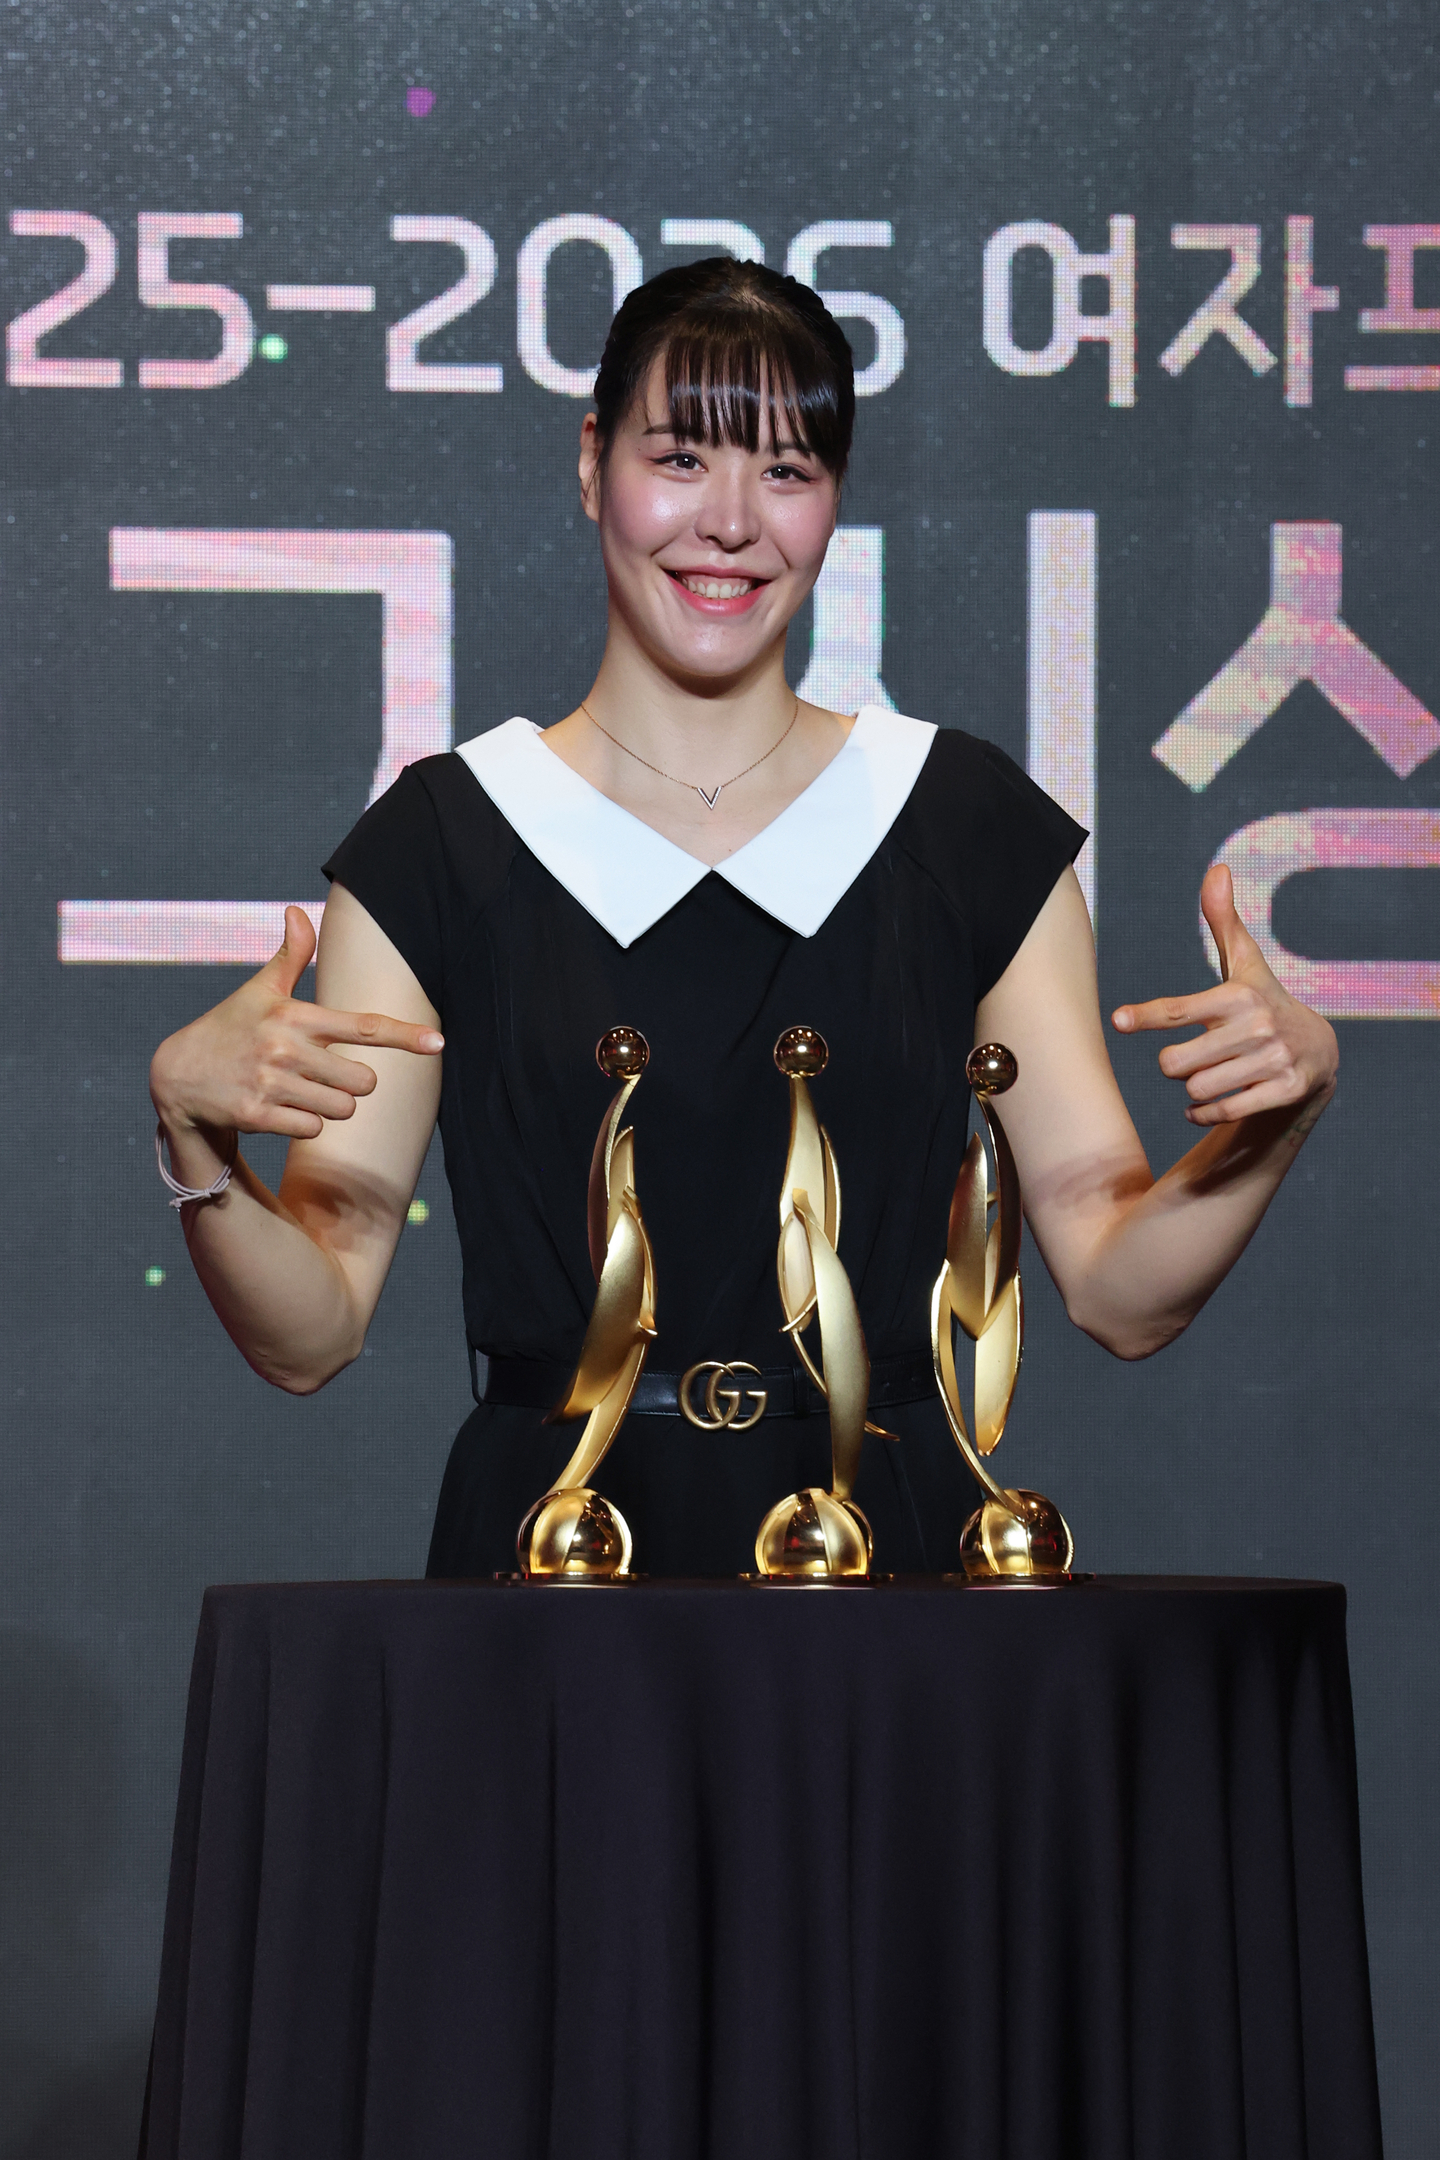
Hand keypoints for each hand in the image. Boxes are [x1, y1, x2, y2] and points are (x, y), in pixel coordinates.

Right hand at [150, 905, 443, 1144]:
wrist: (177, 1075)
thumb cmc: (230, 1029)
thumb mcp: (258, 991)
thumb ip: (290, 956)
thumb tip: (298, 909)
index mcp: (295, 1015)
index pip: (363, 1025)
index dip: (405, 1035)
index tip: (439, 1042)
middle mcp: (286, 1048)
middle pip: (364, 1082)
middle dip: (355, 1085)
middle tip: (326, 1076)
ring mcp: (272, 1083)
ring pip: (342, 1110)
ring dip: (331, 1107)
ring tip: (300, 1091)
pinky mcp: (258, 1115)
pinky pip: (313, 1130)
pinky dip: (306, 1124)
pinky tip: (280, 1110)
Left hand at [1111, 865, 1337, 1126]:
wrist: (1319, 1050)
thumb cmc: (1263, 1001)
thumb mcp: (1245, 964)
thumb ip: (1223, 921)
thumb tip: (1216, 868)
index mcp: (1238, 996)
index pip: (1180, 1009)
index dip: (1146, 1015)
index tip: (1117, 1020)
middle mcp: (1257, 1027)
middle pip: (1176, 1062)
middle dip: (1173, 1064)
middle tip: (1189, 1057)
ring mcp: (1273, 1061)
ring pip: (1197, 1089)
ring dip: (1192, 1089)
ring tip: (1207, 1076)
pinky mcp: (1285, 1091)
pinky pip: (1223, 1112)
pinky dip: (1204, 1113)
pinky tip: (1202, 1105)